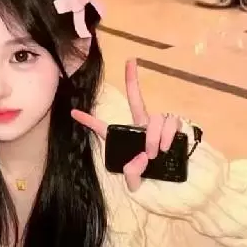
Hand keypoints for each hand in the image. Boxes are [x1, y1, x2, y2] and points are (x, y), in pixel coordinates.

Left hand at [71, 59, 182, 191]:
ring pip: (155, 117)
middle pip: (135, 99)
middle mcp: (139, 127)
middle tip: (131, 60)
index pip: (102, 128)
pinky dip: (167, 134)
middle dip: (133, 79)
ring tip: (154, 152)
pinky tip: (165, 147)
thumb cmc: (149, 180)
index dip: (88, 121)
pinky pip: (171, 122)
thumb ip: (132, 173)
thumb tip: (140, 158)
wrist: (171, 185)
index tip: (73, 112)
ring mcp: (156, 126)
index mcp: (122, 138)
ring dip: (154, 135)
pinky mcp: (173, 128)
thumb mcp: (134, 180)